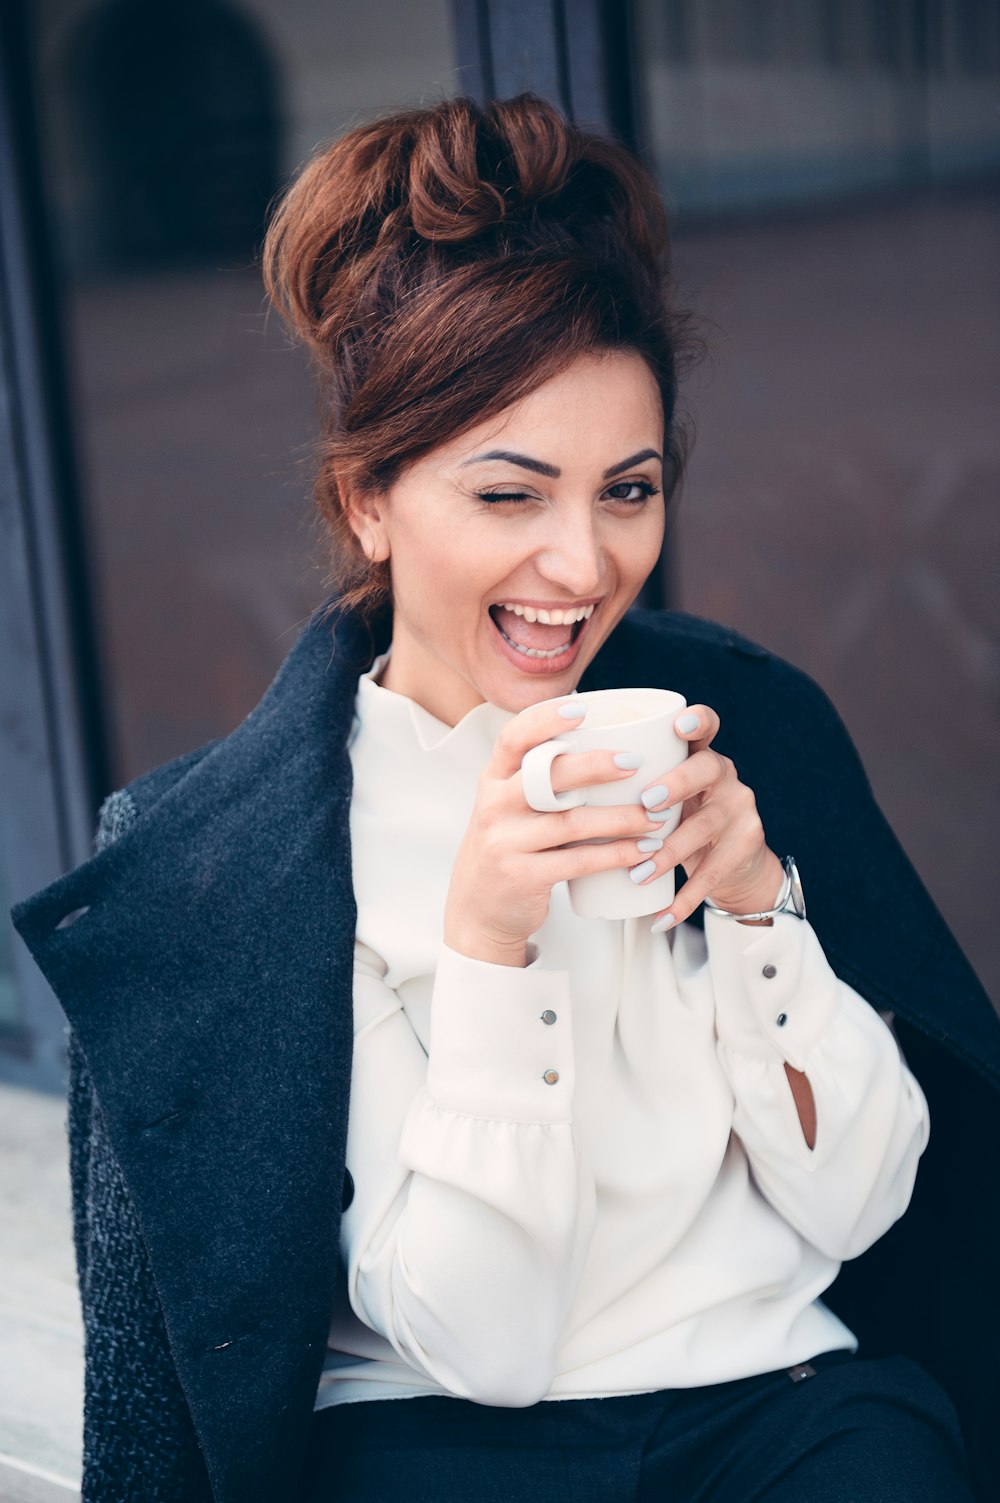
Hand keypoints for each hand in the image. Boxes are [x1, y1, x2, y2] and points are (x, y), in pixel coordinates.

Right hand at [443, 701, 673, 965]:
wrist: (477, 913)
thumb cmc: (508, 849)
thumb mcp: (508, 809)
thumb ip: (540, 781)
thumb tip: (605, 743)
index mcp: (493, 781)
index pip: (513, 739)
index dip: (545, 719)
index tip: (583, 708)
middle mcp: (494, 807)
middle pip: (547, 777)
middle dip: (596, 766)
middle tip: (636, 762)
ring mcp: (505, 842)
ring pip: (570, 822)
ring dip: (620, 818)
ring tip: (656, 816)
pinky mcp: (522, 876)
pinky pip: (577, 862)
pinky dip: (615, 855)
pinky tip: (642, 851)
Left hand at [632, 705, 783, 930]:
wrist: (732, 865)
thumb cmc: (679, 819)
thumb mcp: (664, 793)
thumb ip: (629, 782)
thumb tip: (555, 780)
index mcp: (699, 754)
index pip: (707, 724)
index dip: (697, 720)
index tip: (678, 726)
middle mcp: (725, 775)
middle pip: (707, 769)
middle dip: (676, 784)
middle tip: (647, 803)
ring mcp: (740, 811)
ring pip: (706, 827)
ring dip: (670, 851)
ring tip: (639, 871)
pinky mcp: (745, 847)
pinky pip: (713, 875)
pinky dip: (684, 899)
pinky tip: (661, 917)